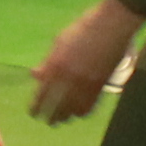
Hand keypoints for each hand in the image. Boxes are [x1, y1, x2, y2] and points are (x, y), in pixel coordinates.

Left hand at [28, 0, 143, 122]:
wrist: (112, 24)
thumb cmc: (83, 28)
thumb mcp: (60, 41)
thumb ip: (48, 61)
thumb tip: (35, 75)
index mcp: (56, 64)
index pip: (41, 94)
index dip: (36, 107)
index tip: (33, 113)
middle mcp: (69, 77)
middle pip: (55, 107)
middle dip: (49, 116)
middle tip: (46, 121)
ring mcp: (86, 83)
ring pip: (72, 110)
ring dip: (65, 117)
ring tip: (60, 120)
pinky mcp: (101, 85)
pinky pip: (89, 107)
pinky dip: (81, 113)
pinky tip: (77, 113)